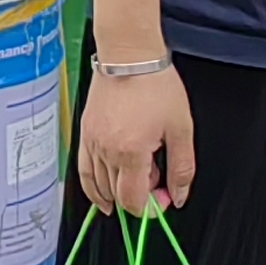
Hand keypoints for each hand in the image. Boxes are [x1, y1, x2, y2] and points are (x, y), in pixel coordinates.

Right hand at [74, 63, 194, 214]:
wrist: (129, 56)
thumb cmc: (156, 86)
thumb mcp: (181, 129)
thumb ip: (181, 168)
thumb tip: (179, 196)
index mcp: (130, 152)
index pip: (134, 200)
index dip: (151, 208)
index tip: (165, 199)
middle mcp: (106, 151)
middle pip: (117, 195)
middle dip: (139, 197)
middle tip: (157, 182)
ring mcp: (92, 142)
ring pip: (99, 186)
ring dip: (118, 191)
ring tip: (137, 177)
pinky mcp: (85, 133)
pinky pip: (84, 170)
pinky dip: (93, 187)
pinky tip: (102, 194)